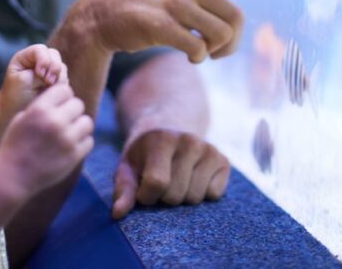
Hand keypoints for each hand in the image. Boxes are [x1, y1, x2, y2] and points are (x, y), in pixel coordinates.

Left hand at [0, 45, 67, 129]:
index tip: (40, 74)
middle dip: (54, 68)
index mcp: (25, 57)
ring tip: (48, 89)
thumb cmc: (14, 96)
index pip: (40, 50)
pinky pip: (64, 79)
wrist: (14, 114)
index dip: (44, 60)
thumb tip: (58, 74)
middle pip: (54, 55)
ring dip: (58, 78)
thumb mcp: (23, 80)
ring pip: (62, 67)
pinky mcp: (55, 82)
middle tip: (48, 82)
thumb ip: (40, 72)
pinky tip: (52, 93)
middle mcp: (38, 61)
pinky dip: (61, 85)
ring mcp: (47, 71)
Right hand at [0, 83, 93, 196]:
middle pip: (79, 104)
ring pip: (87, 122)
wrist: (12, 176)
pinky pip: (89, 141)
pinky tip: (70, 146)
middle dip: (71, 111)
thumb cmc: (15, 145)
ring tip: (70, 133)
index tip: (59, 105)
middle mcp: (55, 121)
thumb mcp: (22, 118)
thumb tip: (62, 99)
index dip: (62, 97)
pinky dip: (82, 143)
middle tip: (64, 120)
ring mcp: (67, 139)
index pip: (65, 89)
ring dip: (80, 126)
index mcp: (40, 109)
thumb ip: (42, 106)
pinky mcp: (74, 155)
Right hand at [72, 0, 281, 62]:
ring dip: (215, 51)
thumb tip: (228, 25)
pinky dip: (198, 57)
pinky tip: (188, 56)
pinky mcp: (160, 24)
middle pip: (236, 17)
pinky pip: (198, 47)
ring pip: (221, 34)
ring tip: (199, 54)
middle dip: (233, 40)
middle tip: (217, 51)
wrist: (95, 15)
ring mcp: (173, 3)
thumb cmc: (136, 5)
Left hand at [111, 128, 229, 219]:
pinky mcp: (224, 160)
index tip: (143, 190)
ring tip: (177, 179)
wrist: (169, 127)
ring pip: (195, 198)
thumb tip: (118, 213)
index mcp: (162, 139)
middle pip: (176, 195)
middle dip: (164, 198)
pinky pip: (214, 195)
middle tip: (162, 182)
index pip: (157, 183)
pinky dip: (203, 194)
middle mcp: (189, 141)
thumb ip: (123, 189)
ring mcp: (209, 149)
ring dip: (183, 197)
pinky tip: (193, 178)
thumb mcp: (128, 167)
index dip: (147, 196)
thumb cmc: (144, 154)